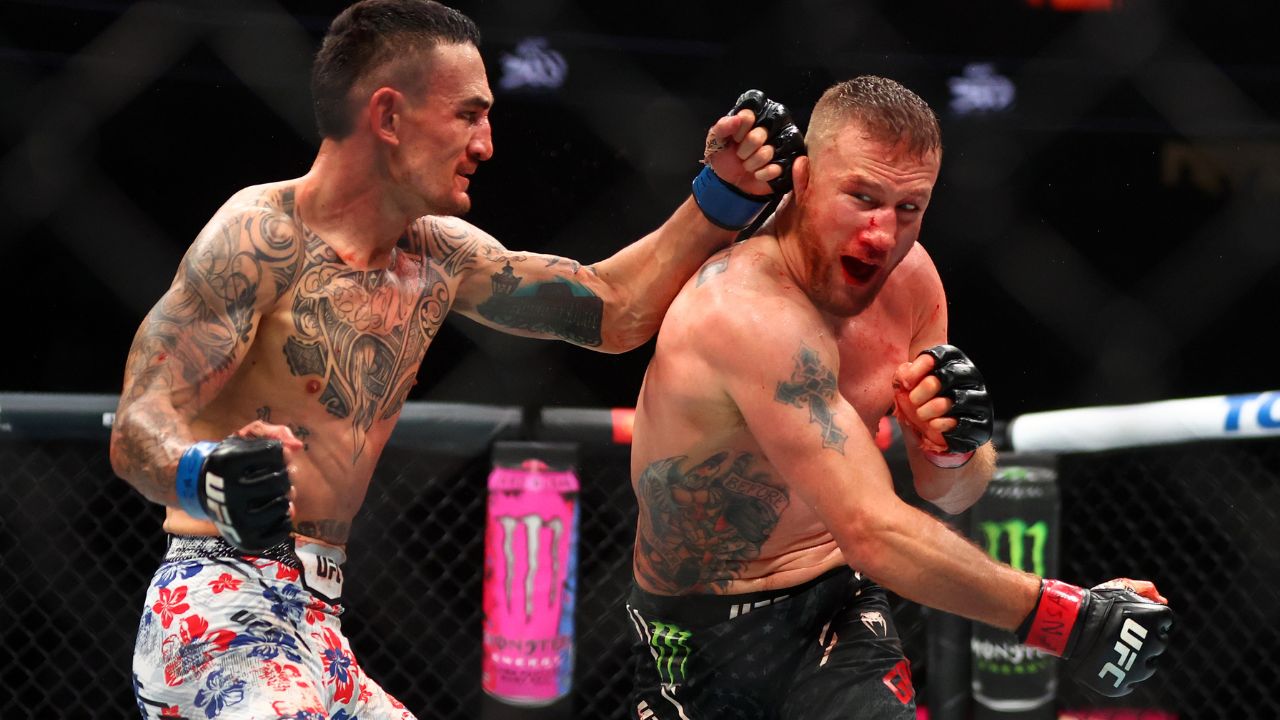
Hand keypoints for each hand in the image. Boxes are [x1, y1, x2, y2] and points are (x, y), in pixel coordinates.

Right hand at [175, 422, 299, 552]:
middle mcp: (229, 492)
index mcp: (227, 463)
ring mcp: (236, 519)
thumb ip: (273, 433)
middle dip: (283, 474)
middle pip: (278, 480)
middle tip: (277, 475)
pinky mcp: (246, 539)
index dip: (280, 451)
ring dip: (284, 496)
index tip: (275, 454)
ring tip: (276, 492)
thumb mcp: (244, 438)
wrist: (202, 491)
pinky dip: (285, 518)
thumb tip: (298, 446)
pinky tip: (275, 508)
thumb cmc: (231, 462)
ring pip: (281, 505)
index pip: (274, 452)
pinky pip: (282, 529)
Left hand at [704, 90, 805, 196]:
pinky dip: (760, 174)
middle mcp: (776, 123)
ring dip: (751, 163)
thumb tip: (737, 118)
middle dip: (744, 149)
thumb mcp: (716, 140)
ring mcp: (786, 143)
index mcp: (758, 112)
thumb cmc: (727, 154)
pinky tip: (758, 173)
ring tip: (749, 164)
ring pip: (767, 152)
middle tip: (741, 154)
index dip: (738, 131)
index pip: (748, 115)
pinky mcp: (790, 162)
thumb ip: (722, 126)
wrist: (732, 180)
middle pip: (759, 134)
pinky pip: (775, 169)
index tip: (734, 138)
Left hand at [893, 344, 992, 461]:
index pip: (944, 353)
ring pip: (959, 399)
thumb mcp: (908, 391)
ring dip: (932, 408)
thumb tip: (905, 372)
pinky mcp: (983, 424)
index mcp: (955, 363)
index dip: (922, 365)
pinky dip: (943, 424)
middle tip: (913, 400)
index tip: (906, 381)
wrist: (938, 439)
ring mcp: (980, 400)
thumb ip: (904, 378)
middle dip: (925, 388)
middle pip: (949, 375)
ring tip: (921, 415)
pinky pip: (964, 422)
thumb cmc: (922, 408)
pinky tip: (933, 425)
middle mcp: (972, 378)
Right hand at [1018, 578, 1172, 696]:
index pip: (1165, 623)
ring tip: (1112, 647)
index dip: (1147, 620)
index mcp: (1158, 619)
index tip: (1130, 619)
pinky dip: (1120, 675)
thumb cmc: (1096, 603)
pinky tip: (1107, 661)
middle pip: (1158, 645)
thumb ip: (1145, 589)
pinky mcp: (1123, 684)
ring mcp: (1140, 667)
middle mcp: (1155, 644)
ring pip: (1146, 667)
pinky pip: (1129, 683)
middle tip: (1120, 632)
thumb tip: (1163, 599)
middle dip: (1142, 639)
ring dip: (1133, 659)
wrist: (1070, 624)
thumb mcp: (1121, 587)